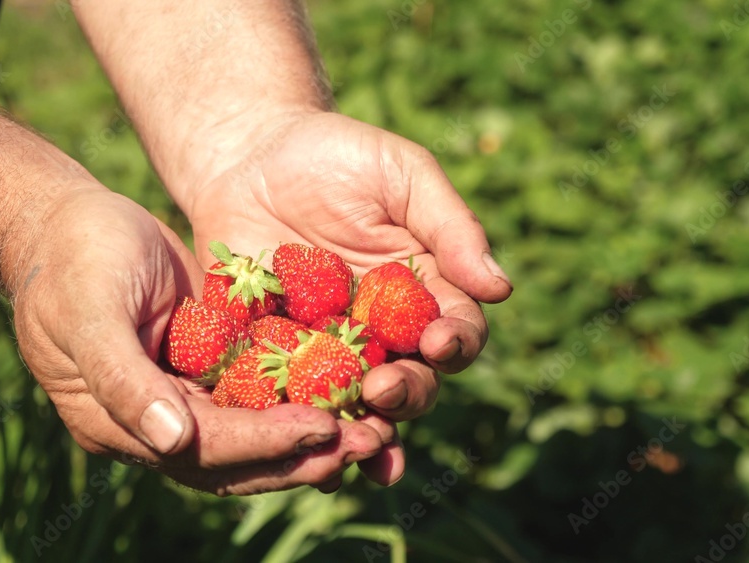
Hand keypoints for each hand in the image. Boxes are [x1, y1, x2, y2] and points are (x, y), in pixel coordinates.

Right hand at [7, 189, 384, 494]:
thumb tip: (171, 441)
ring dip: (312, 434)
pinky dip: (300, 396)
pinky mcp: (206, 366)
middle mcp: (156, 424)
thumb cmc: (72, 257)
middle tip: (370, 444)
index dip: (265, 443)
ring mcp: (182, 397)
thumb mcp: (88, 311)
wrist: (66, 221)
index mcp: (118, 423)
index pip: (204, 448)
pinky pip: (259, 392)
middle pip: (240, 458)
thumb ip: (122, 378)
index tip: (324, 430)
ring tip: (375, 428)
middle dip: (304, 454)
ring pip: (256, 432)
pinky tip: (350, 388)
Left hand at [182, 112, 512, 483]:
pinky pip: (285, 398)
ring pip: (352, 405)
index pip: (456, 333)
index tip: (440, 342)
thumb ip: (449, 225)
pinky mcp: (272, 357)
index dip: (455, 345)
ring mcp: (327, 351)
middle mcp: (382, 333)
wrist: (248, 154)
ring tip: (348, 441)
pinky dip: (289, 422)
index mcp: (425, 294)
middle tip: (382, 390)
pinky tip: (286, 436)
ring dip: (356, 430)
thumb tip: (500, 288)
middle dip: (404, 395)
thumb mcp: (401, 174)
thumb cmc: (337, 155)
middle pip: (410, 382)